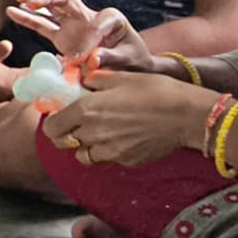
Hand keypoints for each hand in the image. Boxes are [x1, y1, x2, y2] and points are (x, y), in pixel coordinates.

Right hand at [5, 0, 151, 70]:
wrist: (132, 67)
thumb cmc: (134, 61)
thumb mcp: (128, 60)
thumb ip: (110, 58)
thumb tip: (92, 60)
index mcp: (109, 18)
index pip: (94, 21)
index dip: (88, 38)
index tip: (85, 58)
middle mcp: (90, 16)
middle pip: (66, 1)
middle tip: (33, 1)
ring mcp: (74, 25)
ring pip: (52, 9)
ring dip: (36, 3)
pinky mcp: (63, 36)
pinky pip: (44, 26)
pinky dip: (29, 19)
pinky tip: (13, 11)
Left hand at [41, 70, 218, 165]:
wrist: (186, 114)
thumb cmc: (156, 91)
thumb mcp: (121, 77)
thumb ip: (95, 81)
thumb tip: (83, 82)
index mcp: (87, 110)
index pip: (52, 126)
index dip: (52, 121)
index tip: (59, 115)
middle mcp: (93, 133)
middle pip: (62, 143)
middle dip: (64, 134)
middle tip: (75, 124)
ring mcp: (109, 150)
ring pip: (82, 155)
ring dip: (84, 145)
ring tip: (98, 132)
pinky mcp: (125, 160)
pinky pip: (106, 159)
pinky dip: (106, 152)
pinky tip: (119, 138)